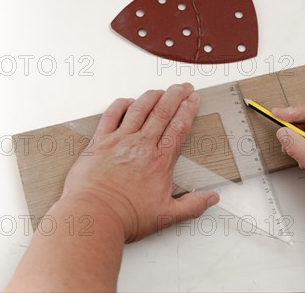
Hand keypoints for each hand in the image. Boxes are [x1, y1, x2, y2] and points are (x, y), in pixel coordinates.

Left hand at [61, 84, 219, 241]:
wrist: (92, 216)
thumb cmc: (125, 217)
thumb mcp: (166, 215)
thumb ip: (192, 205)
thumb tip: (211, 198)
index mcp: (159, 161)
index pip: (179, 127)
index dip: (188, 110)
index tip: (194, 99)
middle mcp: (141, 145)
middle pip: (163, 112)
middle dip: (176, 95)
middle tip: (183, 86)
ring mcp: (119, 141)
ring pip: (139, 109)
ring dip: (152, 96)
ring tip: (161, 90)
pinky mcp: (99, 142)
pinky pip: (111, 115)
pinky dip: (121, 105)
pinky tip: (127, 101)